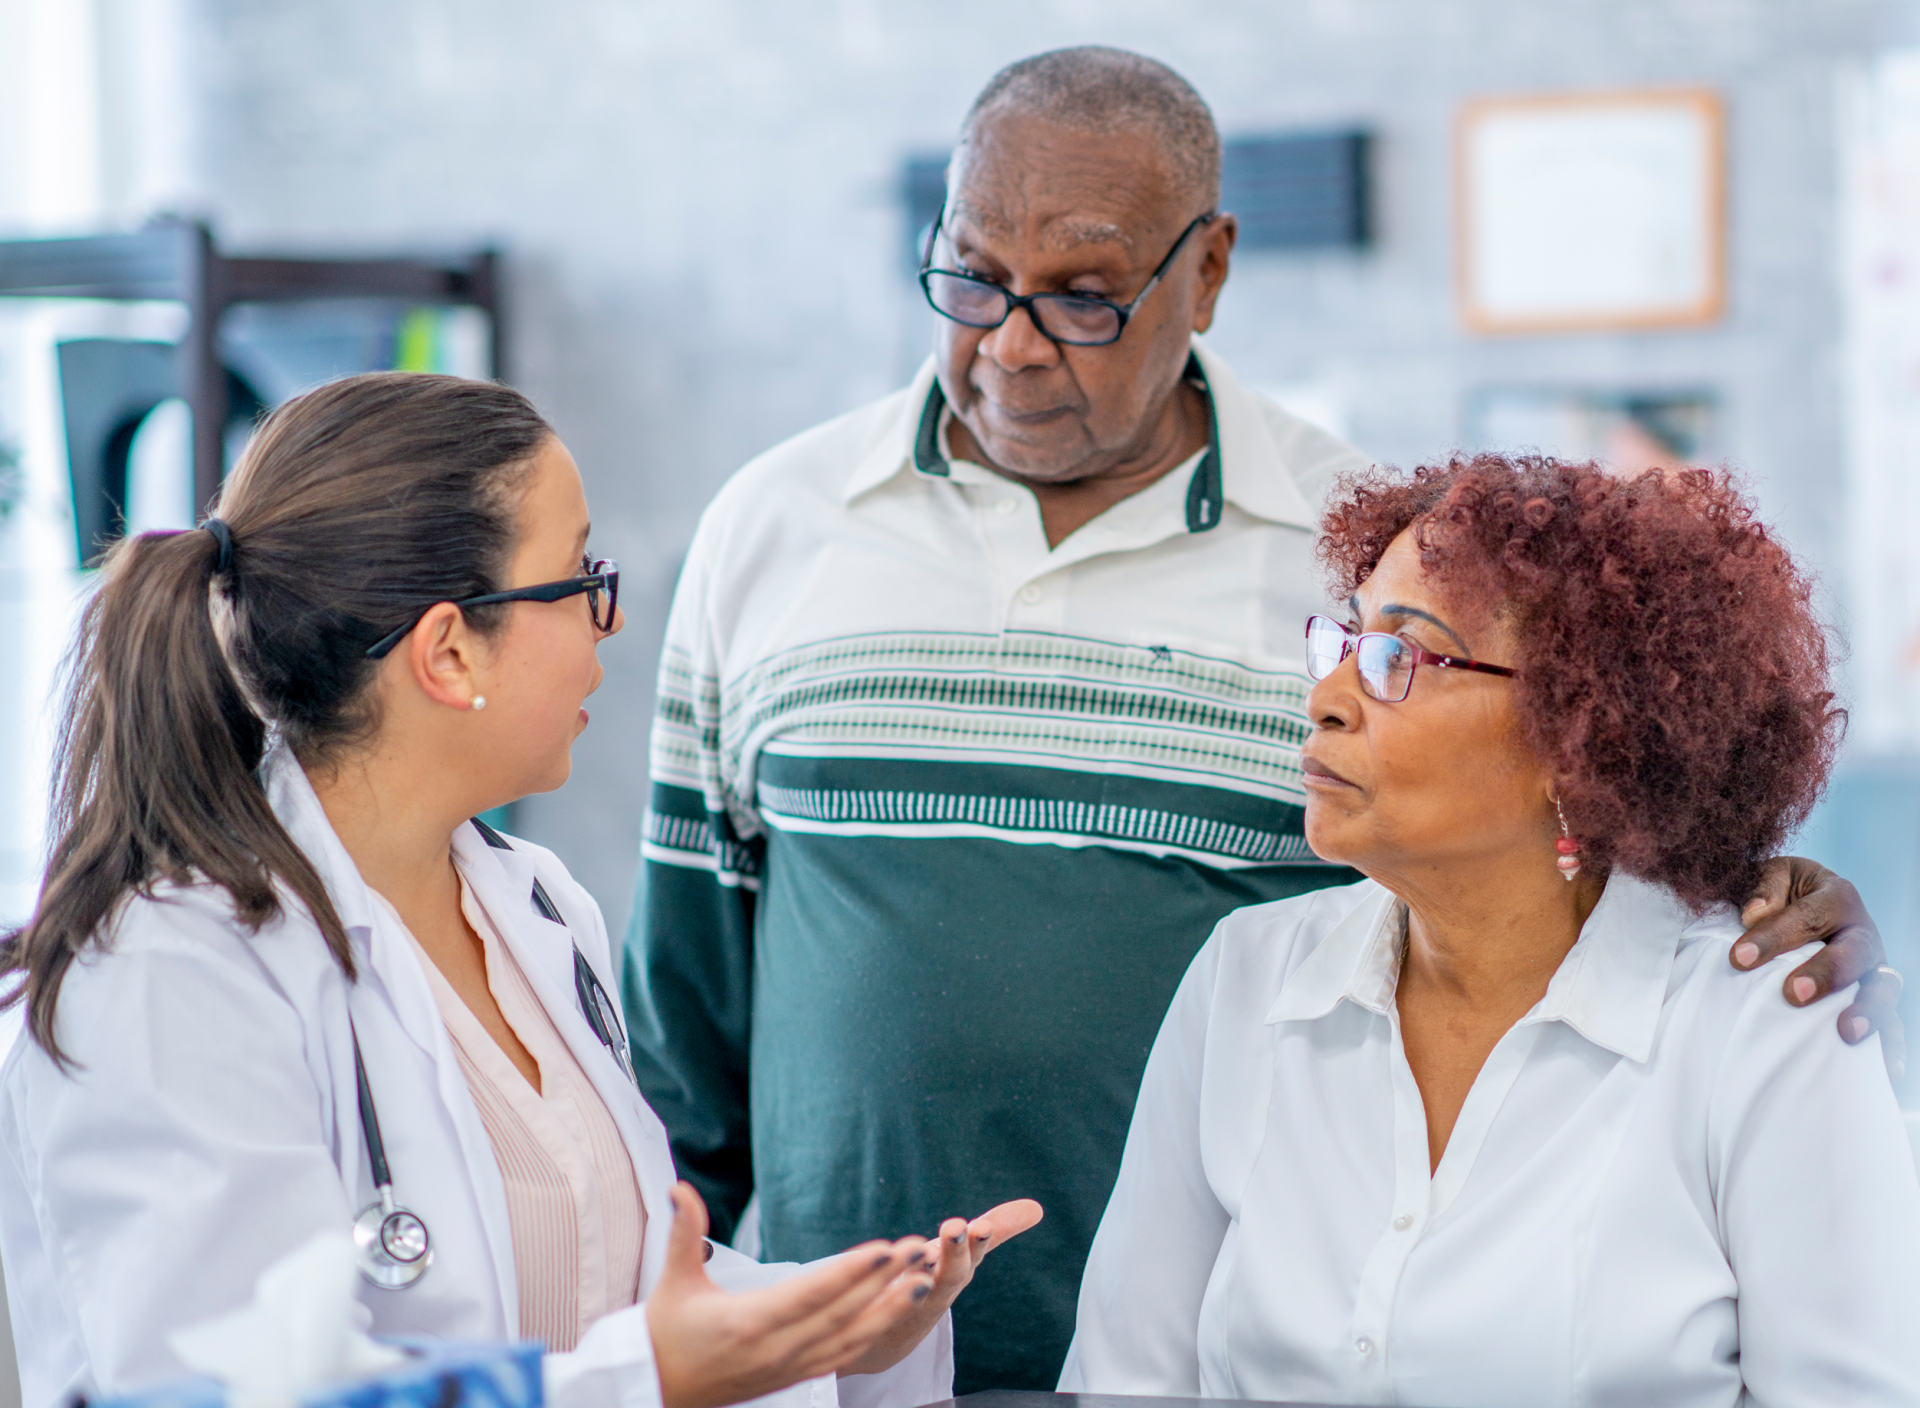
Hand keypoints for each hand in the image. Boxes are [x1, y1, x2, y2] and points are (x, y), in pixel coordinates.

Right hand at [648, 1183, 935, 1407]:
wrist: (657, 1389)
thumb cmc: (666, 1333)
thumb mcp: (673, 1281)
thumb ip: (683, 1231)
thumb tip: (678, 1188)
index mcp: (749, 1322)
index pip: (811, 1293)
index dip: (851, 1272)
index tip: (885, 1249)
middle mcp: (776, 1349)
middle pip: (842, 1313)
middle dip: (885, 1282)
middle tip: (919, 1250)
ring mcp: (788, 1366)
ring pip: (850, 1339)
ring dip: (890, 1309)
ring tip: (924, 1281)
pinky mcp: (794, 1376)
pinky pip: (842, 1356)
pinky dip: (873, 1334)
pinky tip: (895, 1313)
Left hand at [842, 1199, 1043, 1377]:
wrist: (887, 1337)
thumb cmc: (930, 1286)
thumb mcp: (960, 1255)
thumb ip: (995, 1230)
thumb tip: (1037, 1208)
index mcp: (957, 1270)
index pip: (973, 1253)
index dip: (979, 1241)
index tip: (982, 1226)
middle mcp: (938, 1288)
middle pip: (951, 1273)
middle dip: (954, 1252)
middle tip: (954, 1229)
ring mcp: (910, 1303)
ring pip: (919, 1286)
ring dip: (922, 1266)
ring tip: (924, 1249)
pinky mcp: (881, 1313)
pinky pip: (881, 1298)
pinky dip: (887, 1286)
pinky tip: (887, 1267)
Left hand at [1734, 857, 1904, 1083]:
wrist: (1802, 902)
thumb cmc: (1781, 893)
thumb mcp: (1772, 876)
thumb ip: (1763, 888)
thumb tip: (1753, 914)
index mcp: (1835, 896)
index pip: (1807, 915)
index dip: (1774, 936)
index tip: (1739, 958)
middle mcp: (1861, 932)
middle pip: (1853, 952)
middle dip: (1826, 974)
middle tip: (1793, 994)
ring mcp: (1874, 966)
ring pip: (1882, 988)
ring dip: (1867, 1011)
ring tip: (1846, 1033)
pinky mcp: (1876, 995)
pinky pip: (1893, 1021)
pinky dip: (1893, 1045)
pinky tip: (1888, 1069)